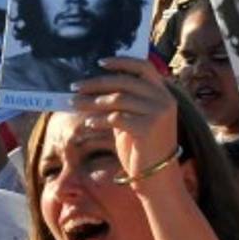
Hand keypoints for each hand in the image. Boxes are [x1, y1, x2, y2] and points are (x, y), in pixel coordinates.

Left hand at [71, 57, 178, 180]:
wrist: (156, 177)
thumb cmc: (141, 148)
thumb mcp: (134, 119)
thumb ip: (123, 102)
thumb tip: (93, 87)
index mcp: (163, 93)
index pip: (144, 67)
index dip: (122, 62)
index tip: (100, 62)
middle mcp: (164, 99)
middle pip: (125, 82)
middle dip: (96, 83)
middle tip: (75, 87)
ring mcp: (158, 113)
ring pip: (118, 99)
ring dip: (92, 101)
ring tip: (75, 104)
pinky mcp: (148, 128)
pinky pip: (116, 118)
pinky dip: (99, 119)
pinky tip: (88, 124)